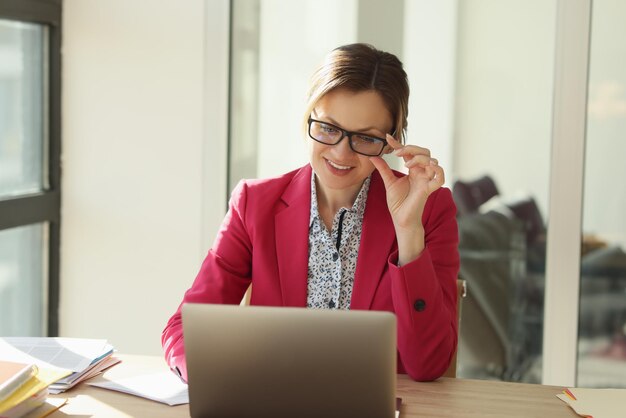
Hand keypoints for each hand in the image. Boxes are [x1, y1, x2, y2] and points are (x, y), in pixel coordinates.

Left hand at [369, 134, 444, 263]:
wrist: (400, 219)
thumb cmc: (398, 203)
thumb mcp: (389, 182)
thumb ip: (383, 169)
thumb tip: (373, 156)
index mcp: (413, 170)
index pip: (409, 152)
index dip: (400, 144)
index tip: (388, 138)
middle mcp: (422, 173)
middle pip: (425, 152)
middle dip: (412, 148)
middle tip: (398, 152)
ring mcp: (427, 180)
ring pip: (432, 160)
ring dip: (420, 158)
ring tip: (407, 164)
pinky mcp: (429, 189)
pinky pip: (440, 177)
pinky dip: (437, 169)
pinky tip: (425, 166)